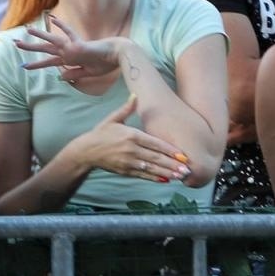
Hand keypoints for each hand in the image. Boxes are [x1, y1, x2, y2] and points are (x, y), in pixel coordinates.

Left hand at [14, 15, 123, 81]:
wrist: (118, 56)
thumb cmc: (105, 63)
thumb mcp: (87, 73)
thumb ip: (74, 74)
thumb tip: (60, 77)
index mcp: (69, 59)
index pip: (49, 62)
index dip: (36, 64)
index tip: (24, 66)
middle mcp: (68, 52)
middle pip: (45, 49)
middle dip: (30, 47)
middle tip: (15, 44)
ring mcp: (73, 48)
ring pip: (52, 40)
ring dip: (40, 35)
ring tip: (26, 30)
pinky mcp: (80, 46)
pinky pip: (69, 34)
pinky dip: (62, 27)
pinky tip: (53, 18)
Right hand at [70, 96, 189, 182]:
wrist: (86, 151)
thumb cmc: (101, 133)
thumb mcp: (112, 119)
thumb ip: (126, 109)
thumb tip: (135, 95)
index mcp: (131, 135)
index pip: (155, 143)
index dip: (170, 150)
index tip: (183, 155)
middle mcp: (131, 149)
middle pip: (156, 157)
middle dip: (173, 164)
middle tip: (188, 168)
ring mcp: (128, 162)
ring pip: (152, 168)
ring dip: (168, 172)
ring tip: (181, 175)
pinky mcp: (125, 171)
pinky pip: (143, 175)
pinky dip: (155, 178)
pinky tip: (166, 180)